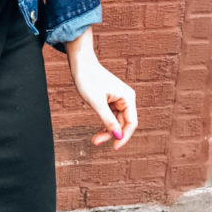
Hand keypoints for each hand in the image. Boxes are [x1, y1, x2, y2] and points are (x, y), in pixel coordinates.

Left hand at [65, 29, 137, 150]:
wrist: (80, 64)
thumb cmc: (88, 79)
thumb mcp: (97, 102)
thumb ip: (108, 120)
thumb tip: (118, 136)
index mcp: (128, 98)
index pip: (131, 123)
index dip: (124, 137)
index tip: (115, 148)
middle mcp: (126, 98)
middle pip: (123, 124)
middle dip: (112, 134)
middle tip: (96, 142)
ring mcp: (118, 99)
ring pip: (116, 121)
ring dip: (107, 130)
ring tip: (95, 139)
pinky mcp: (110, 99)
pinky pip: (111, 116)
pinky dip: (105, 123)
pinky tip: (98, 130)